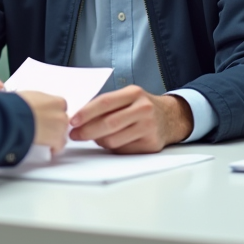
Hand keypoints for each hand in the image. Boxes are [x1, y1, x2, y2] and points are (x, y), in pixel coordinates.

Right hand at [17, 91, 69, 153]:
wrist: (16, 117)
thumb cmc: (19, 105)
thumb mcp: (32, 97)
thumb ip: (40, 102)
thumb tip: (35, 106)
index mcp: (56, 102)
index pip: (61, 107)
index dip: (53, 112)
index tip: (47, 116)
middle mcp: (61, 114)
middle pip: (62, 120)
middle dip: (55, 124)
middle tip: (44, 127)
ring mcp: (60, 128)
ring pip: (62, 134)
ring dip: (55, 136)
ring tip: (45, 139)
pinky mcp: (57, 140)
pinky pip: (59, 146)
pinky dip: (54, 148)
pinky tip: (49, 149)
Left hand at [69, 86, 192, 153]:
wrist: (171, 117)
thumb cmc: (141, 107)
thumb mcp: (128, 97)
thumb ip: (107, 105)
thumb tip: (79, 118)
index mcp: (134, 93)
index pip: (105, 102)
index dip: (86, 113)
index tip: (73, 121)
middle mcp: (143, 109)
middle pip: (108, 123)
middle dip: (87, 131)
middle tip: (74, 135)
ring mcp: (148, 127)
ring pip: (113, 140)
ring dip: (99, 141)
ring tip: (95, 137)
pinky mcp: (150, 144)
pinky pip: (123, 150)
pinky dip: (113, 147)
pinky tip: (113, 142)